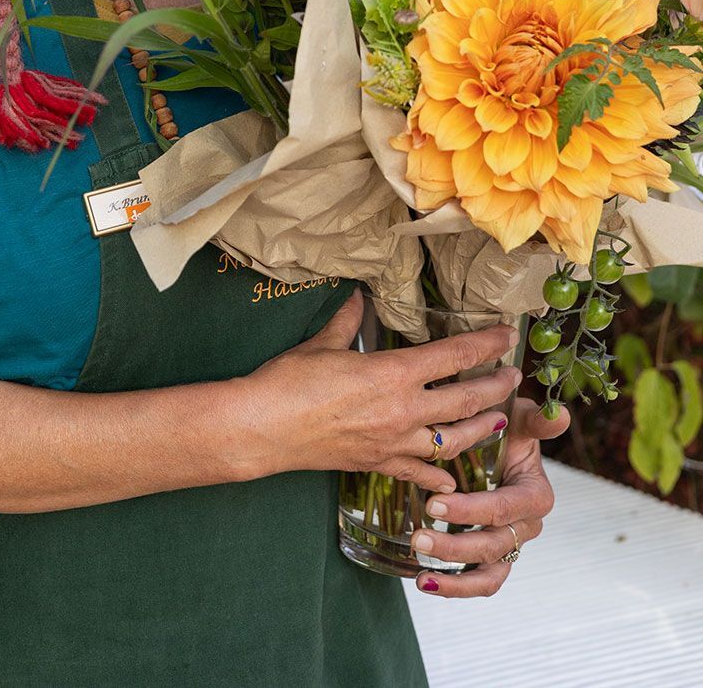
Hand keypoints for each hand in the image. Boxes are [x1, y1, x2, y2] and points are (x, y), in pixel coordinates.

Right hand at [238, 288, 522, 491]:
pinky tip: (452, 482)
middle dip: (495, 387)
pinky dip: (438, 478)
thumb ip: (348, 321)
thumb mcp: (323, 343)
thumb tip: (358, 297)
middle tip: (513, 377)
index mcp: (393, 373)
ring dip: (480, 429)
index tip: (507, 336)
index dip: (486, 344)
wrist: (265, 429)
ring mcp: (393, 442)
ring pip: (453, 440)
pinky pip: (418, 473)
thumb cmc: (289, 382)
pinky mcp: (378, 465)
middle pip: (465, 400)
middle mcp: (403, 410)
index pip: (454, 355)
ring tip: (498, 420)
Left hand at [411, 395, 570, 597]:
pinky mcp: (493, 557)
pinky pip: (480, 581)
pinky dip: (455, 587)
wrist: (496, 439)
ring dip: (456, 578)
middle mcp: (526, 525)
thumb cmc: (505, 425)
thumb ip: (537, 420)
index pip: (504, 508)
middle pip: (493, 545)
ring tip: (423, 576)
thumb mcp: (519, 417)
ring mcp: (510, 544)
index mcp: (535, 494)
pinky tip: (426, 582)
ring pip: (489, 573)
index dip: (471, 510)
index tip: (433, 503)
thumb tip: (558, 414)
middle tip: (419, 537)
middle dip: (455, 546)